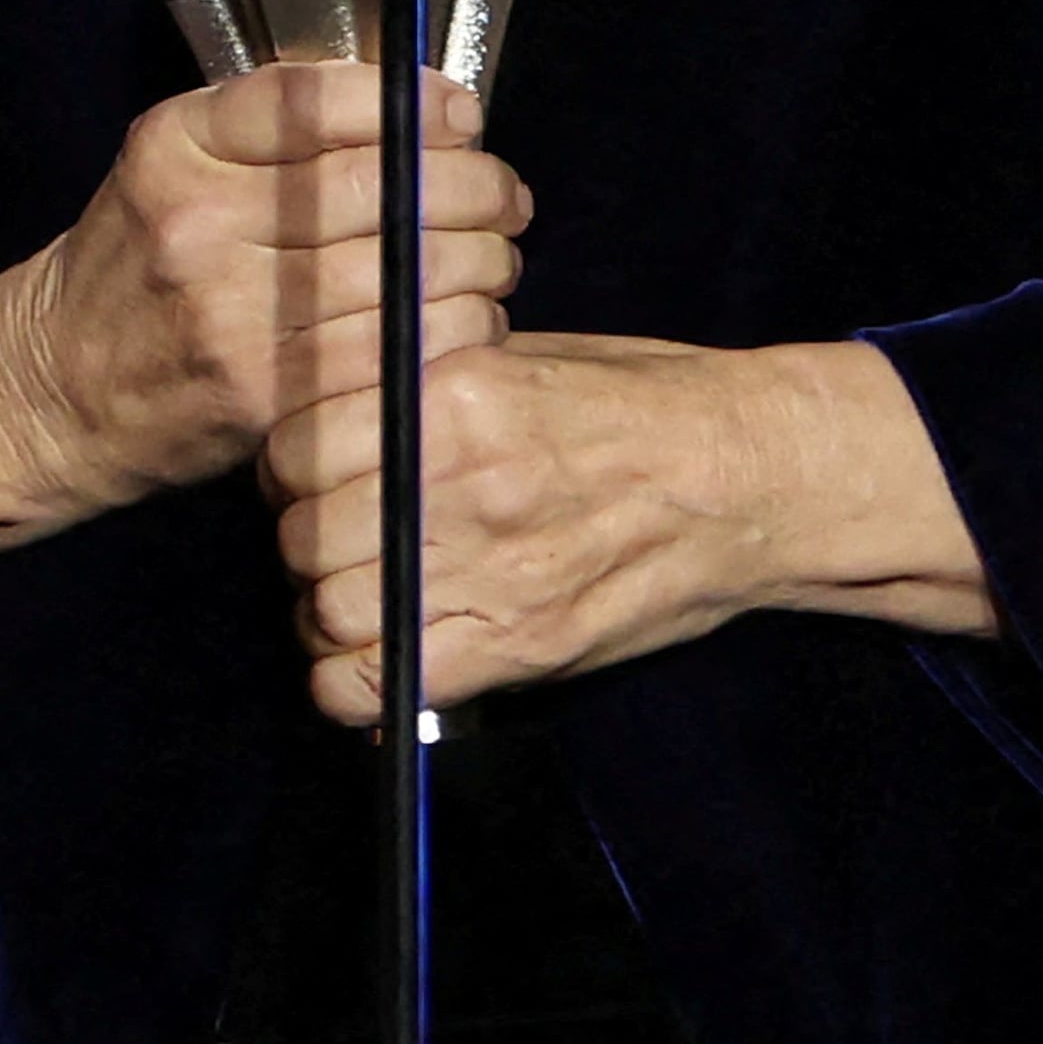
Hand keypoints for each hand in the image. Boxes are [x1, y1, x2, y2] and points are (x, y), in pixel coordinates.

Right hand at [0, 62, 527, 519]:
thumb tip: (414, 107)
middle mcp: (199, 220)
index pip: (315, 98)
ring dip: (478, 264)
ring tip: (497, 261)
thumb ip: (270, 134)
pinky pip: (389, 351)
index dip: (411, 101)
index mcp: (178, 146)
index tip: (463, 114)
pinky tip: (465, 322)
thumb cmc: (133, 268)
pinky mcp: (260, 391)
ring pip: (400, 270)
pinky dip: (448, 333)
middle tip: (507, 196)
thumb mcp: (171, 168)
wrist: (49, 389)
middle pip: (379, 185)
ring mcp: (229, 311)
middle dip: (475, 187)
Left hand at [262, 333, 996, 725]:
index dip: (290, 468)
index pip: (297, 446)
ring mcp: (491, 569)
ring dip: (330, 614)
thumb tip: (338, 421)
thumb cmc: (645, 404)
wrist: (752, 476)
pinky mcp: (521, 644)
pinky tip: (382, 657)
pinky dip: (358, 684)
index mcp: (457, 394)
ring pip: (330, 613)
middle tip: (339, 541)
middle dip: (306, 543)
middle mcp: (462, 480)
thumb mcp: (526, 358)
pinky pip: (382, 685)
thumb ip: (429, 392)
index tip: (312, 476)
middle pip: (305, 536)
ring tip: (364, 598)